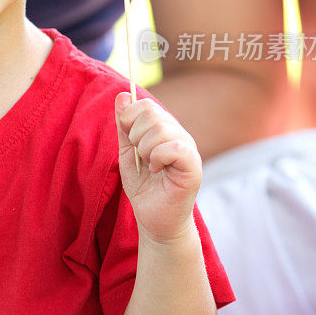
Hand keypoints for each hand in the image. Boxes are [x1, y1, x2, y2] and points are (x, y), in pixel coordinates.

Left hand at [114, 92, 201, 242]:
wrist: (154, 219)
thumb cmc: (143, 187)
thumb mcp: (127, 152)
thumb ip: (124, 125)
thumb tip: (122, 95)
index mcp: (164, 129)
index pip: (145, 104)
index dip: (129, 118)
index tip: (128, 139)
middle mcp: (179, 134)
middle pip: (151, 113)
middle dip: (135, 135)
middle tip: (140, 156)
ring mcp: (188, 149)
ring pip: (161, 128)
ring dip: (145, 149)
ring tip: (149, 165)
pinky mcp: (193, 166)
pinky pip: (173, 147)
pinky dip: (157, 158)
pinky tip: (157, 171)